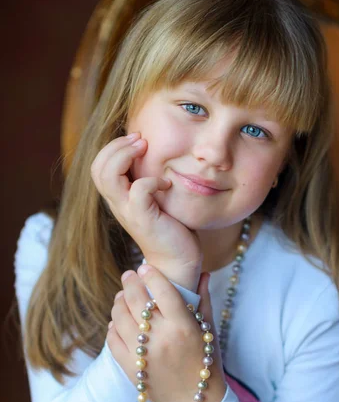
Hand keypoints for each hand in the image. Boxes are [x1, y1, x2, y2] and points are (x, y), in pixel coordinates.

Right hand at [91, 133, 202, 290]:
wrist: (177, 262)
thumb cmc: (170, 228)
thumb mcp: (156, 198)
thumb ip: (148, 179)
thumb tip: (154, 152)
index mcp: (118, 197)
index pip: (98, 166)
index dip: (113, 147)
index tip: (138, 139)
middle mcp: (118, 204)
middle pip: (97, 168)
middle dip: (116, 146)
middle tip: (141, 140)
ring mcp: (128, 212)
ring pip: (108, 177)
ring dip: (125, 156)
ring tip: (146, 151)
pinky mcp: (143, 220)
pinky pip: (139, 191)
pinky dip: (152, 181)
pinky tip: (166, 184)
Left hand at [107, 265, 226, 401]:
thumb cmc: (205, 363)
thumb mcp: (208, 331)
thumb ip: (204, 300)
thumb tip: (201, 273)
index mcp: (183, 326)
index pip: (163, 290)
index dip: (151, 274)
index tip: (145, 267)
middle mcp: (162, 338)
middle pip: (137, 300)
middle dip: (130, 283)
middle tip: (129, 275)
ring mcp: (143, 355)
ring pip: (120, 317)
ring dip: (118, 302)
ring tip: (121, 297)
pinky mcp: (130, 369)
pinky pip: (112, 339)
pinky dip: (112, 327)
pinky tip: (117, 321)